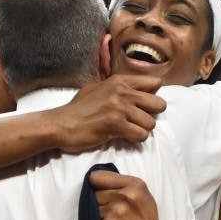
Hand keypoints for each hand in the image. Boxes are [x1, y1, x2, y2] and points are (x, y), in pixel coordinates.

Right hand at [49, 75, 165, 152]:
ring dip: (142, 130)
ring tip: (128, 130)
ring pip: (151, 123)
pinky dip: (135, 139)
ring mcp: (119, 107)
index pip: (155, 82)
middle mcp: (122, 91)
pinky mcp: (115, 124)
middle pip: (159, 104)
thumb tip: (137, 89)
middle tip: (138, 121)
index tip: (143, 105)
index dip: (153, 96)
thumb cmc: (78, 109)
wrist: (61, 124)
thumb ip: (117, 87)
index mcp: (119, 81)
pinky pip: (141, 135)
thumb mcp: (98, 88)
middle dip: (152, 115)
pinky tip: (124, 137)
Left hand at [90, 170, 178, 219]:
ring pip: (91, 208)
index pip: (97, 176)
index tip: (101, 192)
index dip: (97, 185)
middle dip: (100, 202)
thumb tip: (96, 179)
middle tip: (115, 213)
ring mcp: (117, 211)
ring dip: (98, 216)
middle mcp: (126, 196)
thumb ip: (123, 185)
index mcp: (135, 185)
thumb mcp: (143, 196)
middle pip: (93, 193)